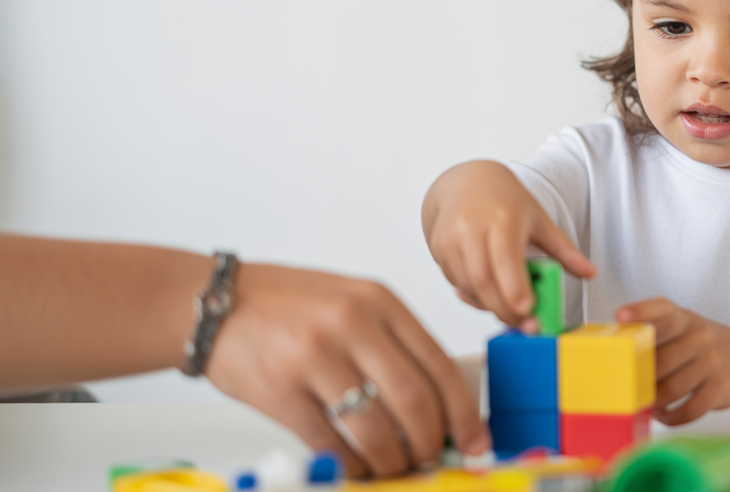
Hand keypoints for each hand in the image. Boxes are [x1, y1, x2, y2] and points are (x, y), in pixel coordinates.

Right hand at [205, 263, 488, 477]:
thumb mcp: (353, 302)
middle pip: (413, 399)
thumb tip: (437, 404)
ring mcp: (314, 356)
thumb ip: (393, 344)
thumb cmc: (289, 306)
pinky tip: (357, 466)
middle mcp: (351, 323)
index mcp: (379, 301)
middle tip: (432, 457)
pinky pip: (330, 442)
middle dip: (430, 440)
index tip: (475, 437)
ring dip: (392, 459)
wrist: (215, 303)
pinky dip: (352, 463)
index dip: (463, 409)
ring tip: (395, 465)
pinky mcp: (280, 390)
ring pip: (375, 427)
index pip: (439, 363)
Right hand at [422, 161, 595, 330]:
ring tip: (511, 310)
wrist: (466, 183)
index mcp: (501, 217)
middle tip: (527, 324)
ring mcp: (450, 238)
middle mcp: (471, 227)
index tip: (529, 311)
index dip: (515, 289)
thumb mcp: (539, 219)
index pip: (505, 259)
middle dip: (505, 309)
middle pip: (484, 280)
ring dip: (490, 306)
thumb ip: (564, 250)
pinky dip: (475, 296)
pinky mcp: (438, 249)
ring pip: (469, 286)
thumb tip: (591, 273)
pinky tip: (491, 294)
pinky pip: (457, 283)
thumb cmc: (505, 201)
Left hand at [616, 297, 729, 425]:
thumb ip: (659, 335)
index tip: (621, 315)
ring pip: (671, 389)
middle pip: (659, 360)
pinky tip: (665, 415)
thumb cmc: (707, 346)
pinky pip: (689, 410)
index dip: (641, 310)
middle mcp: (701, 337)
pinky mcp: (721, 388)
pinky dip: (672, 417)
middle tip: (629, 387)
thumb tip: (620, 356)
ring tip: (646, 403)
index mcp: (686, 319)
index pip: (663, 309)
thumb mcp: (687, 329)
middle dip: (640, 379)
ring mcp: (713, 362)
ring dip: (654, 402)